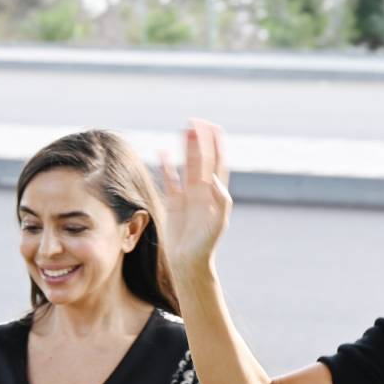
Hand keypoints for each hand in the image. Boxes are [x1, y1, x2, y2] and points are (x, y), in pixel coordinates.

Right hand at [156, 119, 232, 271]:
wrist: (189, 263)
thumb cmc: (205, 246)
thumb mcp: (217, 224)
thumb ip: (220, 201)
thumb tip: (215, 178)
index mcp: (214, 194)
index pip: (218, 163)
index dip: (217, 145)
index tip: (214, 127)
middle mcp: (203, 192)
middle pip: (203, 159)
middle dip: (201, 140)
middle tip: (196, 120)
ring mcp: (188, 196)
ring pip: (188, 165)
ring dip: (187, 148)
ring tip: (185, 128)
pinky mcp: (174, 203)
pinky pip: (170, 180)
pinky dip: (166, 166)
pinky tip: (163, 152)